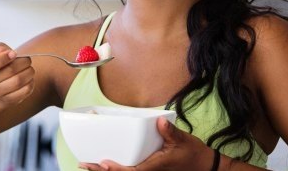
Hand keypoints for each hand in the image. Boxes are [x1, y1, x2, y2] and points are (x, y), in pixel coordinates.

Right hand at [0, 43, 34, 104]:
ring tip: (29, 68)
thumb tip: (7, 52)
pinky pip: (24, 91)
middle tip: (27, 59)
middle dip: (23, 62)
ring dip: (29, 72)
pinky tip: (29, 78)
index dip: (3, 58)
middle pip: (10, 71)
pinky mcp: (7, 100)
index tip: (14, 53)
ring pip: (18, 81)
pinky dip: (30, 82)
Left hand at [78, 117, 213, 170]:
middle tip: (83, 163)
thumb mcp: (182, 140)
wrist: (204, 166)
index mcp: (154, 167)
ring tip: (86, 165)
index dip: (116, 169)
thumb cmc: (192, 154)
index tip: (103, 163)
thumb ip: (169, 132)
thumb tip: (160, 122)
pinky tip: (103, 165)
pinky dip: (114, 169)